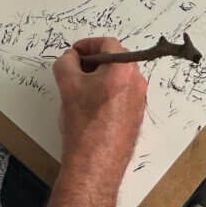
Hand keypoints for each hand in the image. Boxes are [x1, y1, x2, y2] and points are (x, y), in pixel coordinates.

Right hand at [53, 37, 146, 206]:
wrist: (95, 164)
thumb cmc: (84, 125)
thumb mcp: (67, 85)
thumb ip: (66, 62)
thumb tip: (70, 58)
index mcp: (124, 69)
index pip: (107, 42)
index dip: (87, 44)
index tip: (74, 53)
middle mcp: (137, 83)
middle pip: (115, 59)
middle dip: (93, 61)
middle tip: (75, 70)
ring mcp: (139, 101)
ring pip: (118, 79)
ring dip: (99, 78)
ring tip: (79, 91)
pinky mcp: (135, 117)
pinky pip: (121, 96)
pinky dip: (106, 94)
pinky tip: (89, 109)